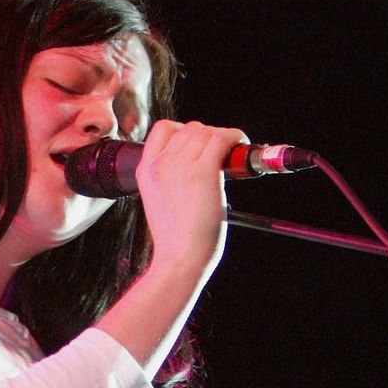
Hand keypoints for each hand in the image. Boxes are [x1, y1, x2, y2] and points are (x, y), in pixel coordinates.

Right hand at [133, 119, 246, 281]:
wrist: (178, 259)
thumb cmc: (175, 240)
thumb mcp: (159, 201)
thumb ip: (170, 178)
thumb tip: (197, 163)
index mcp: (146, 171)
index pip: (164, 129)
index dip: (185, 131)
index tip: (198, 144)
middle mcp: (160, 164)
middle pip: (190, 129)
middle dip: (209, 136)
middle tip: (222, 153)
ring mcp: (180, 166)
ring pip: (207, 132)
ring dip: (223, 138)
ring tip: (233, 153)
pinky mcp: (202, 173)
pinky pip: (222, 139)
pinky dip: (236, 137)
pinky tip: (241, 145)